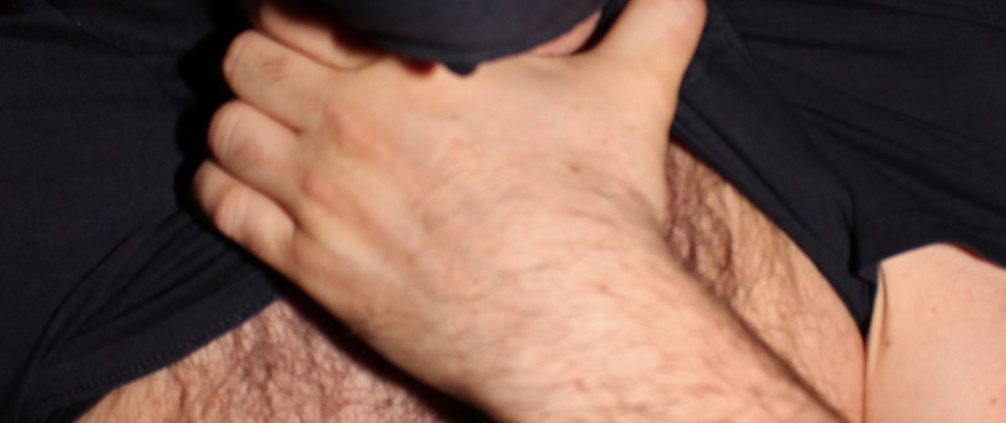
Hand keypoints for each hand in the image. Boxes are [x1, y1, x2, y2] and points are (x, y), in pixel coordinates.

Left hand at [197, 1, 834, 419]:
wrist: (579, 321)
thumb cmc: (599, 206)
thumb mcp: (635, 89)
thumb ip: (655, 17)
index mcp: (409, 65)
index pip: (292, 8)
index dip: (288, 9)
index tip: (305, 24)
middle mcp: (348, 122)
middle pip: (244, 63)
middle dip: (260, 60)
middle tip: (289, 76)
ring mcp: (322, 196)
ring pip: (224, 131)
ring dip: (240, 123)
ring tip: (273, 131)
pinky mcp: (312, 264)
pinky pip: (223, 208)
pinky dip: (224, 188)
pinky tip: (257, 189)